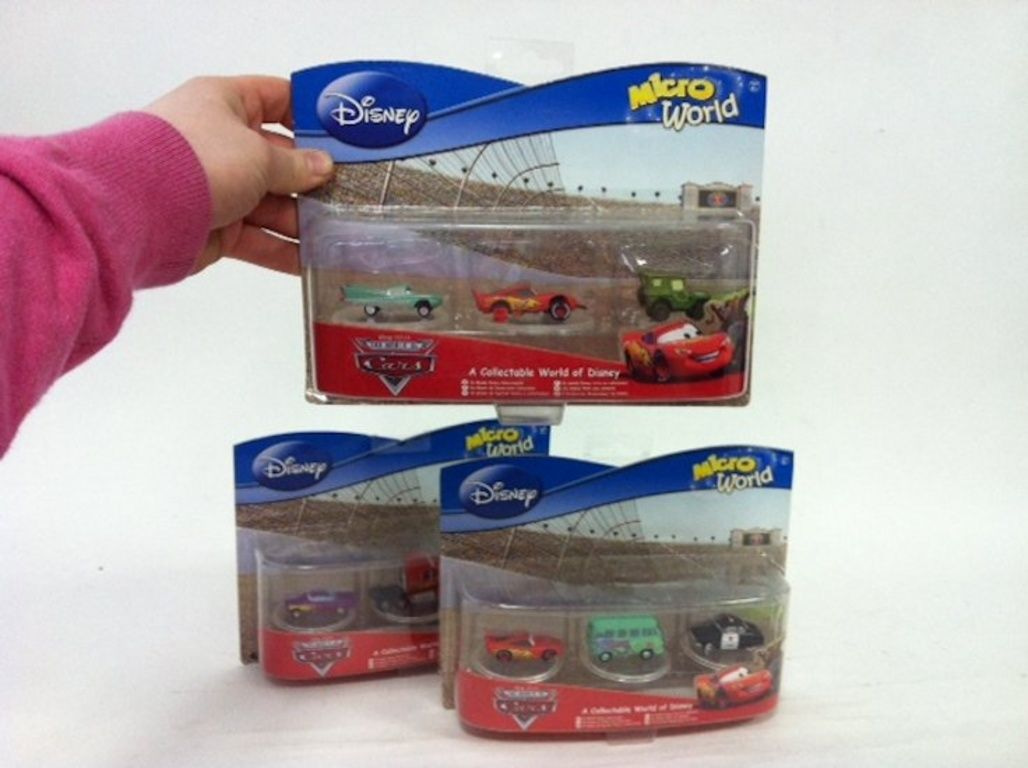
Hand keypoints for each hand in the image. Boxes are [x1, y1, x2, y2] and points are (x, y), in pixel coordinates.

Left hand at [145, 76, 333, 273]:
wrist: (136, 210)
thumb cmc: (199, 160)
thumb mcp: (259, 155)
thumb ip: (296, 165)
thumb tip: (323, 167)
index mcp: (225, 104)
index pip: (275, 98)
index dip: (309, 115)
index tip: (345, 137)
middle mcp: (220, 143)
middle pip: (278, 159)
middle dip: (314, 179)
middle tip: (354, 195)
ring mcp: (216, 187)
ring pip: (271, 204)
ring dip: (303, 220)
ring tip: (342, 234)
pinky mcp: (214, 228)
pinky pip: (257, 238)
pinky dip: (283, 250)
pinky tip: (313, 262)